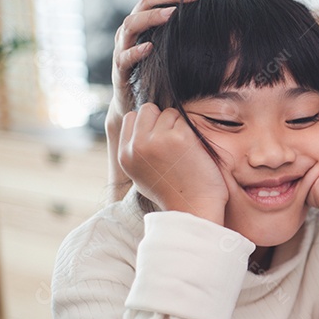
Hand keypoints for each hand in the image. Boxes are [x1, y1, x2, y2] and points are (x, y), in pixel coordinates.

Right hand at [107, 0, 220, 127]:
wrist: (136, 102)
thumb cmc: (164, 71)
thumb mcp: (182, 48)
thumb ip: (199, 32)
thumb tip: (238, 22)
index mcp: (150, 17)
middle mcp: (134, 27)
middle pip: (148, 0)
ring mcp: (124, 46)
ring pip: (131, 24)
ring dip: (152, 17)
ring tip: (173, 14)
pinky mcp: (120, 69)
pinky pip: (124, 57)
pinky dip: (136, 51)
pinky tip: (151, 48)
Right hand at [118, 104, 227, 223]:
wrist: (193, 209)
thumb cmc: (173, 193)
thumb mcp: (142, 173)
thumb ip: (137, 150)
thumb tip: (140, 126)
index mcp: (125, 155)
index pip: (131, 118)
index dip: (149, 123)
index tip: (161, 139)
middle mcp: (136, 146)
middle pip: (148, 109)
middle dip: (162, 119)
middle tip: (175, 142)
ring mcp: (156, 140)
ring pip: (169, 112)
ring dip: (179, 125)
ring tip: (184, 150)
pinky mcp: (179, 137)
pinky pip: (185, 120)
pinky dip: (192, 132)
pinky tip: (194, 152)